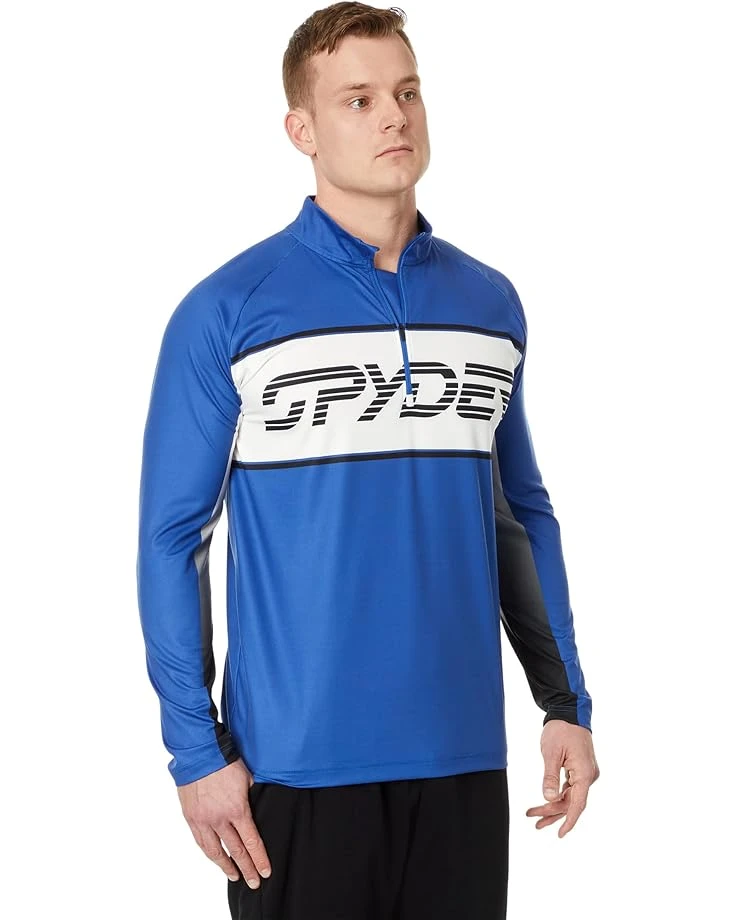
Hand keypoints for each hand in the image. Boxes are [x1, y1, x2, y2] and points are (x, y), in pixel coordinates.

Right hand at [177, 758, 271, 887]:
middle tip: (254, 882)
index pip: (251, 841)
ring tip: (235, 875)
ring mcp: (203, 819)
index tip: (265, 872)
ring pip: (215, 851)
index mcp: (237, 809)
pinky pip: (200, 841)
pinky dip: (209, 852)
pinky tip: (215, 858)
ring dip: (226, 865)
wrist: (199, 753)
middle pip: (235, 850)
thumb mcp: (248, 778)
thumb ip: (252, 796)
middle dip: (246, 868)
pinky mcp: (191, 817)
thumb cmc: (226, 762)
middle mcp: (220, 818)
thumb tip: (258, 805)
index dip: (259, 859)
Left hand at [526, 719, 599, 837]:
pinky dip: (558, 795)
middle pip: (571, 802)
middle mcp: (589, 776)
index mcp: (585, 774)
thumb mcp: (552, 753)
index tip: (560, 834)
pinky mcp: (581, 769)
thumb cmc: (561, 729)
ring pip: (570, 796)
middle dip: (552, 813)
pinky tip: (547, 802)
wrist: (569, 712)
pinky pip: (571, 788)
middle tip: (533, 820)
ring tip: (535, 817)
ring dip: (554, 806)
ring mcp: (586, 773)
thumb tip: (548, 799)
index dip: (569, 821)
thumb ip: (550, 777)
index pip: (577, 804)